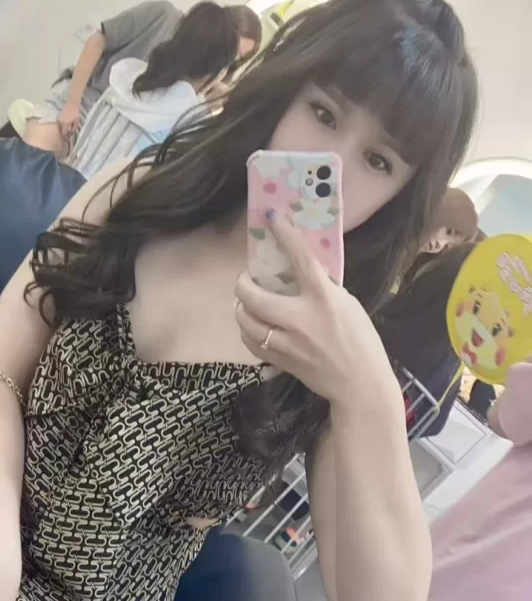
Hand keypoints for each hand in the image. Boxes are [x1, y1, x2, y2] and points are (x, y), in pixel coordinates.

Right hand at [57, 100, 80, 140]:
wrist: (72, 104)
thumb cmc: (75, 112)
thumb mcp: (76, 121)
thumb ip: (73, 129)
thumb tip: (71, 135)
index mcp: (65, 123)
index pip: (64, 133)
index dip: (65, 138)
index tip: (68, 140)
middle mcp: (60, 122)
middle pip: (61, 131)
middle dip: (64, 135)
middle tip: (68, 137)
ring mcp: (58, 119)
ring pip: (60, 128)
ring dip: (63, 131)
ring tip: (67, 132)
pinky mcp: (58, 118)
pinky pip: (59, 125)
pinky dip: (62, 127)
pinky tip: (66, 127)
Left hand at [235, 213, 396, 406]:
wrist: (359, 384)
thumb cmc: (360, 341)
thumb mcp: (348, 305)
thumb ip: (323, 289)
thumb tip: (300, 274)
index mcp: (323, 298)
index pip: (300, 258)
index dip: (284, 235)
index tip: (271, 217)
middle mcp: (299, 318)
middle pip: (251, 296)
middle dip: (242, 284)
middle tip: (246, 280)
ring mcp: (286, 342)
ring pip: (244, 321)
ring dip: (241, 309)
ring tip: (247, 304)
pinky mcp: (279, 360)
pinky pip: (250, 342)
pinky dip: (247, 331)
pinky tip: (254, 327)